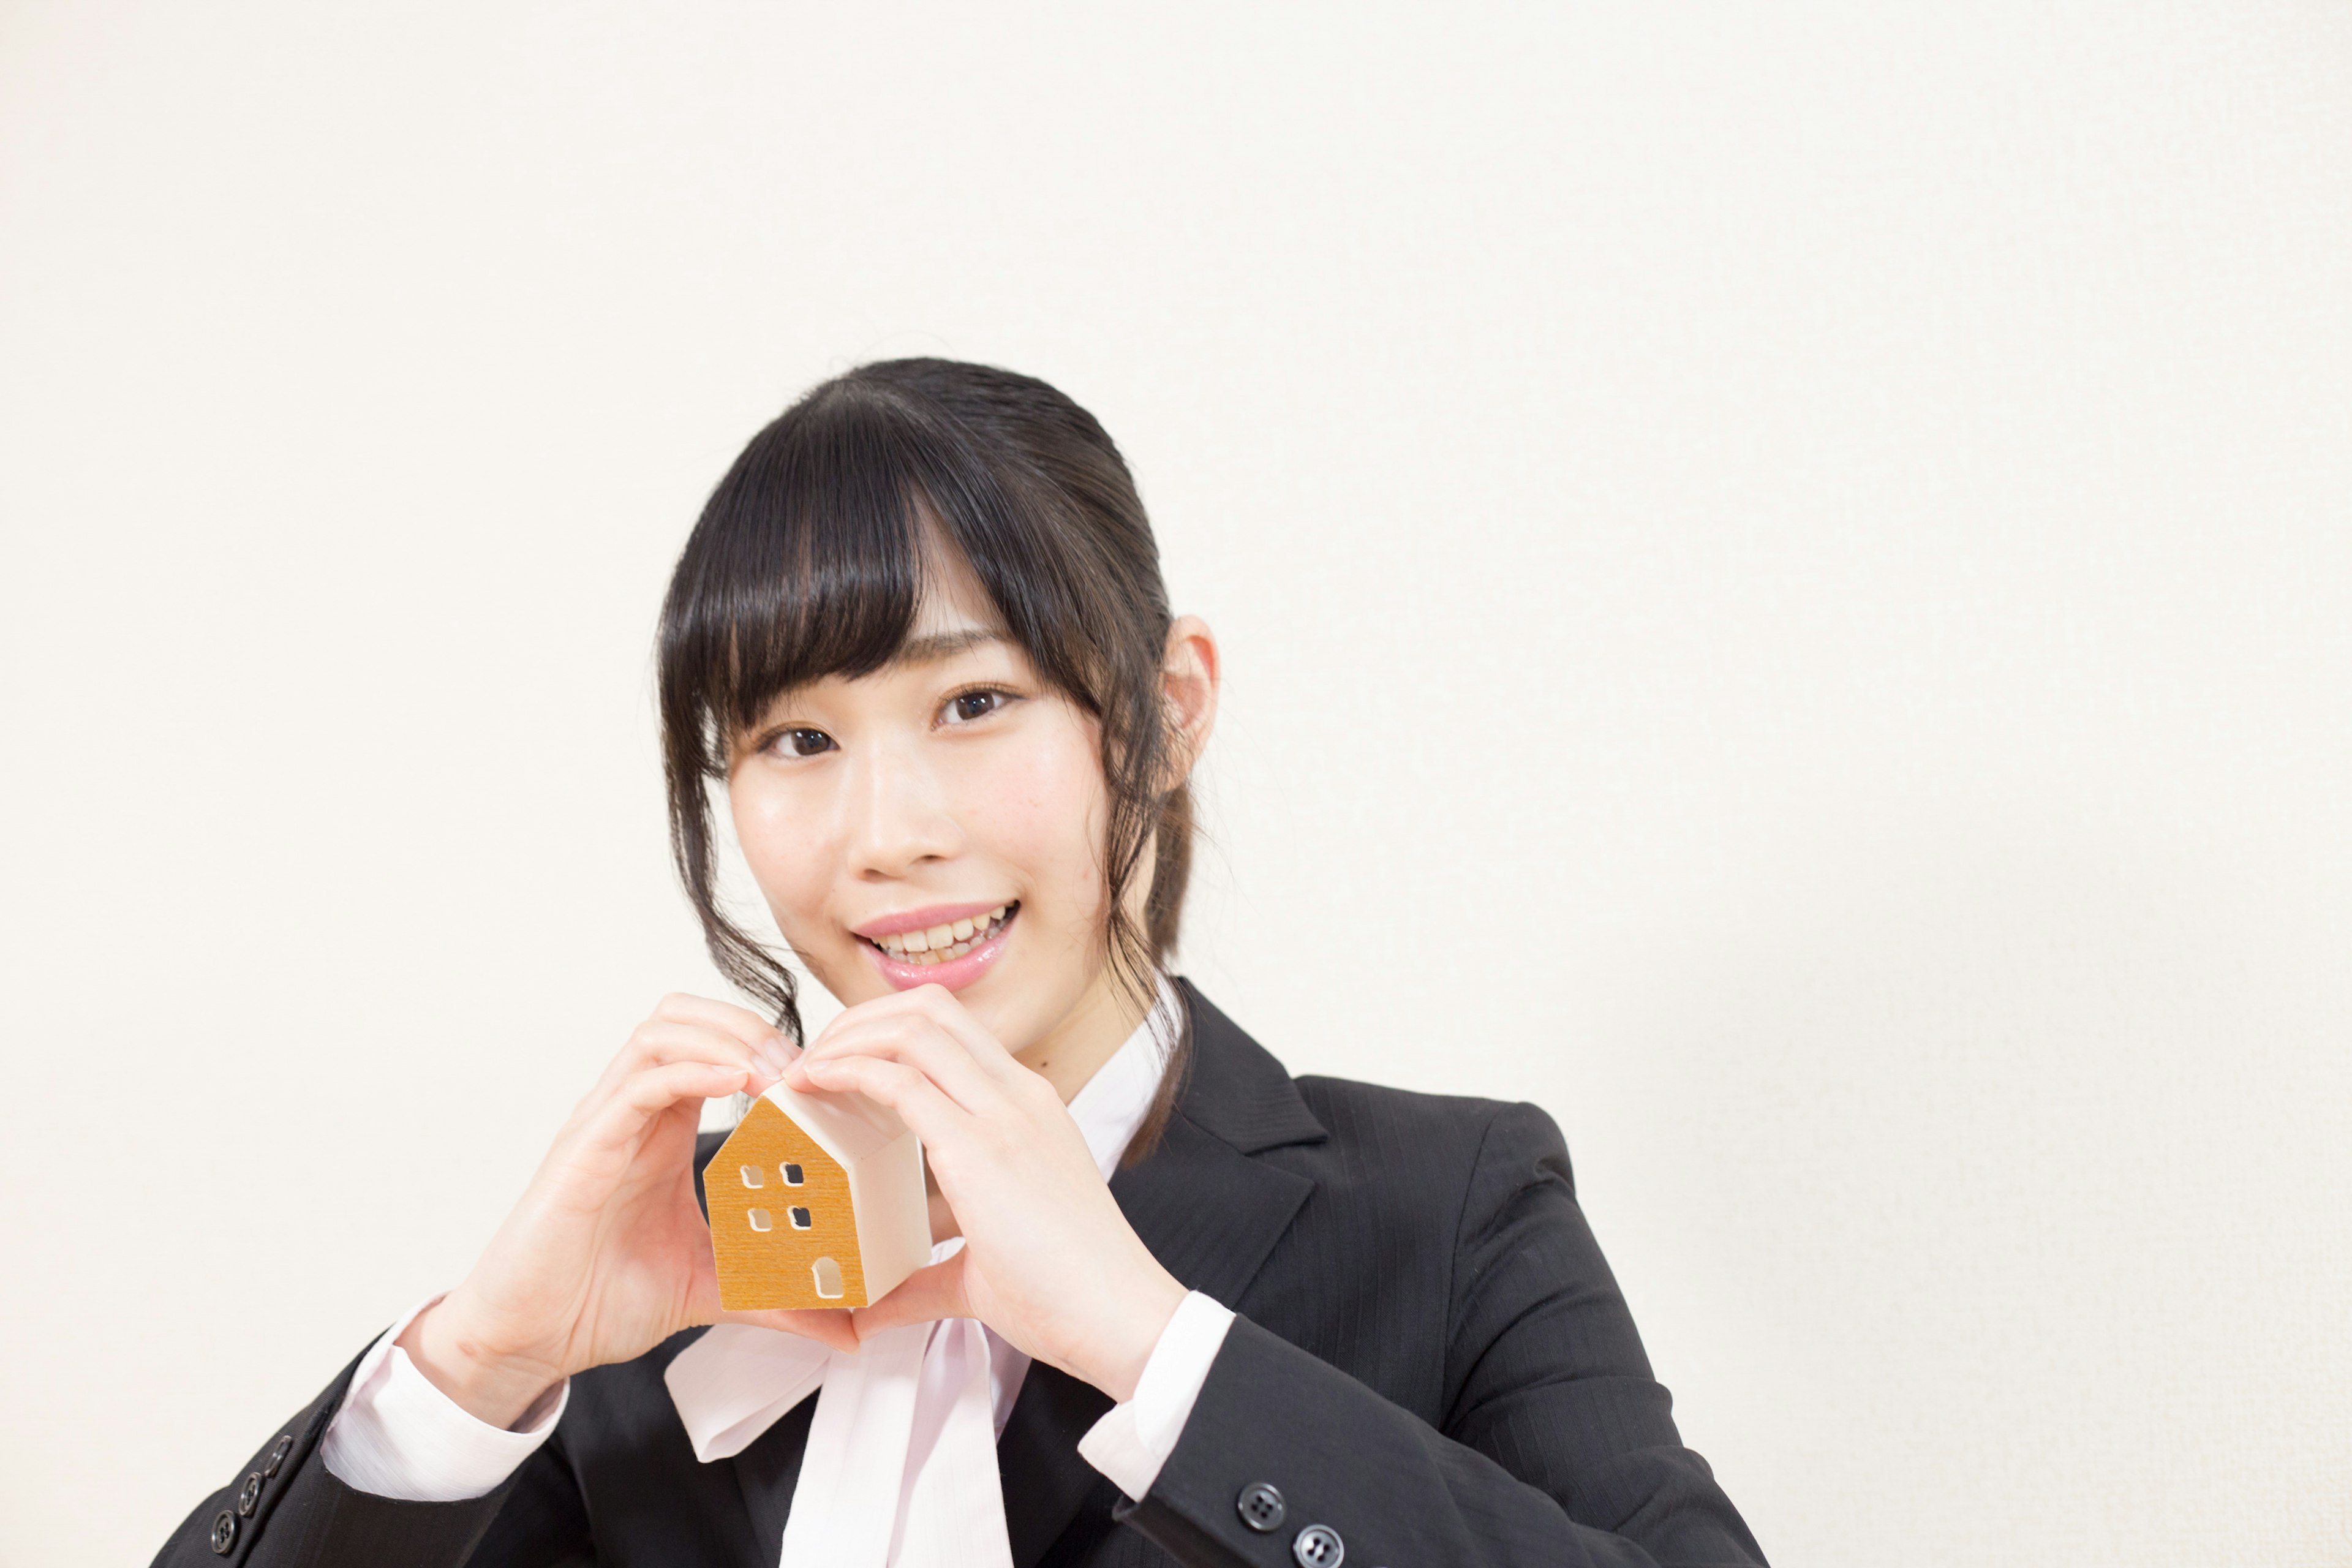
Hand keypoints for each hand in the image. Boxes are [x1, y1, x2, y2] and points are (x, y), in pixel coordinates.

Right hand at [399, 995, 862, 1428]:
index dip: (770, 1047)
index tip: (822, 1081)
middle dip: (752, 1027)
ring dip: (727, 1039)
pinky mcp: (583, 1149)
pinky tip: (737, 1086)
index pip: (714, 1046)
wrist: (530, 1339)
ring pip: (661, 1032)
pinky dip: (690, 1072)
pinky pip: (637, 1084)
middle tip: (804, 1071)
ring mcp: (604, 1125)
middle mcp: (631, 1113)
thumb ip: (779, 1298)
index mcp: (662, 1129)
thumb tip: (848, 1330)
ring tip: (776, 1076)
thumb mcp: (714, 1289)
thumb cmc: (601, 1300)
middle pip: (687, 1017)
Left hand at [784, 985, 1186, 1402]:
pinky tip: (815, 1090)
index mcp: (1028, 1108)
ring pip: (913, 1026)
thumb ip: (924, 1279)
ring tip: (806, 1073)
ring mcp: (1004, 1115)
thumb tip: (868, 1310)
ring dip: (846, 1038)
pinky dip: (847, 1072)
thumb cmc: (1071, 1293)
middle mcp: (1019, 1096)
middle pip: (929, 1007)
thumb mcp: (985, 1266)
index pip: (952, 1029)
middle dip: (858, 1020)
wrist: (1124, 1319)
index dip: (887, 1031)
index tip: (839, 1067)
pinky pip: (900, 1081)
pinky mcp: (980, 1149)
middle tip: (814, 1062)